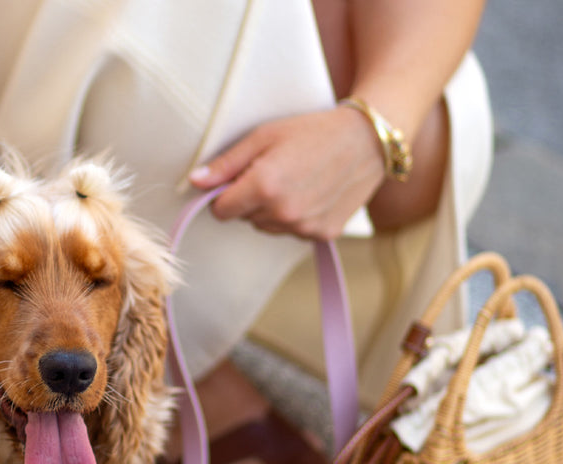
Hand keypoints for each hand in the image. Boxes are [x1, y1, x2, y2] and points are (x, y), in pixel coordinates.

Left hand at [189, 105, 385, 241]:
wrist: (368, 140)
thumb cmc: (313, 130)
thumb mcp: (264, 136)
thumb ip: (226, 163)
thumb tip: (194, 182)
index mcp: (264, 186)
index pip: (220, 210)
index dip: (225, 194)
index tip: (239, 178)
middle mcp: (283, 212)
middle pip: (244, 219)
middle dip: (250, 199)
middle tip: (275, 171)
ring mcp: (304, 227)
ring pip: (267, 227)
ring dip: (272, 210)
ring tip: (296, 179)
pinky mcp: (322, 234)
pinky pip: (292, 232)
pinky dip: (296, 217)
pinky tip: (312, 192)